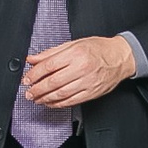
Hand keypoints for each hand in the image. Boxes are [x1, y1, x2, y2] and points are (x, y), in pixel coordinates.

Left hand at [21, 35, 136, 107]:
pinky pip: (71, 101)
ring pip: (61, 94)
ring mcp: (87, 82)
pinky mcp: (91, 93)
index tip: (27, 79)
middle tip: (28, 92)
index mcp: (76, 53)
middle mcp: (81, 68)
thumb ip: (51, 53)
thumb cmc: (98, 49)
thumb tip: (33, 59)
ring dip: (45, 98)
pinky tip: (50, 103)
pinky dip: (58, 104)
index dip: (34, 74)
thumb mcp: (74, 44)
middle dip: (37, 89)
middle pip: (53, 82)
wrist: (120, 57)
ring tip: (36, 99)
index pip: (49, 66)